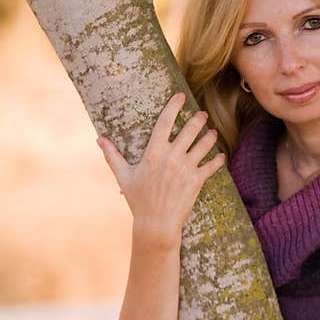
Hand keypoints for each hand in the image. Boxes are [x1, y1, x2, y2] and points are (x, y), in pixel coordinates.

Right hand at [96, 92, 224, 249]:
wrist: (155, 223)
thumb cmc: (138, 200)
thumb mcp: (123, 176)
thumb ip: (112, 156)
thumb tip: (99, 139)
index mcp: (154, 152)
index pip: (165, 122)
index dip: (174, 106)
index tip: (180, 96)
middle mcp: (171, 157)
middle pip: (190, 129)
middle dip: (198, 119)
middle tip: (202, 114)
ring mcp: (186, 168)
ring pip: (204, 144)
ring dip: (210, 136)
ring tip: (212, 132)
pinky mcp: (197, 180)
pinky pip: (212, 165)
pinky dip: (218, 159)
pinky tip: (220, 155)